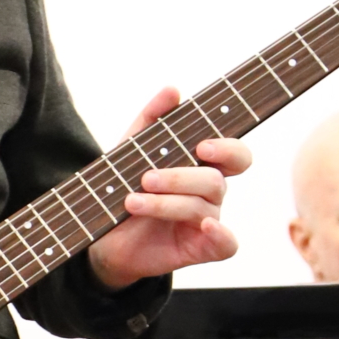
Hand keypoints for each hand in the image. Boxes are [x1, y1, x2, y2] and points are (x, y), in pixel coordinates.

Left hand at [85, 87, 249, 293]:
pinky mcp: (201, 248)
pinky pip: (227, 244)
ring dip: (164, 203)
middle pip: (215, 181)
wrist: (104, 238)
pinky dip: (220, 235)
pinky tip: (204, 227)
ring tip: (131, 201)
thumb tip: (173, 89)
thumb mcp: (130, 150)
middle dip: (179, 178)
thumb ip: (150, 119)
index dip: (228, 148)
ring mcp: (207, 221)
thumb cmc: (124, 188)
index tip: (202, 146)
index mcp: (202, 165)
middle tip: (147, 177)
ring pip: (203, 208)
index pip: (234, 153)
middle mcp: (210, 192)